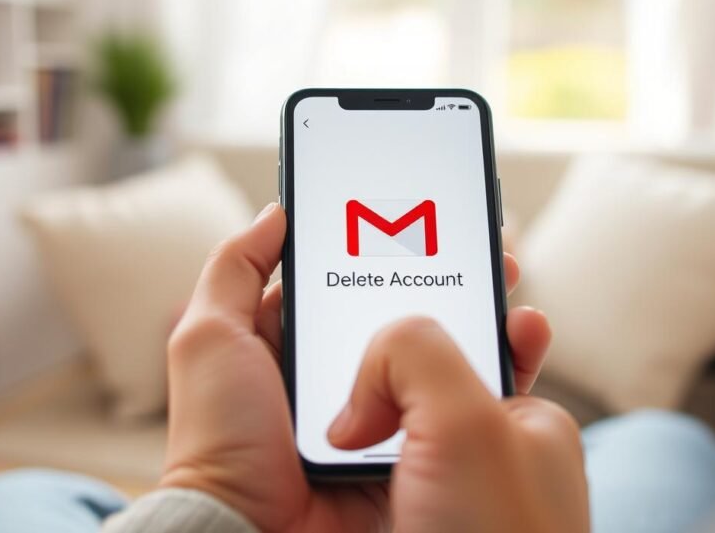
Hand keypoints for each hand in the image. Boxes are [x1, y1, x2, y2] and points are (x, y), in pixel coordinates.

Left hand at [160, 203, 555, 531]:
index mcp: (294, 341)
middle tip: (486, 254)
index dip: (388, 251)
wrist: (253, 531)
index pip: (349, 281)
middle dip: (445, 281)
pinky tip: (506, 351)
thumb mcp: (208, 337)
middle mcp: (340, 371)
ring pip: (433, 357)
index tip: (427, 221)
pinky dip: (478, 382)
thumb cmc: (219, 436)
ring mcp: (376, 410)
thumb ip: (234, 269)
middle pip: (401, 315)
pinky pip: (448, 406)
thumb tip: (277, 213)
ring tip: (506, 292)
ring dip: (472, 325)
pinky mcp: (403, 446)